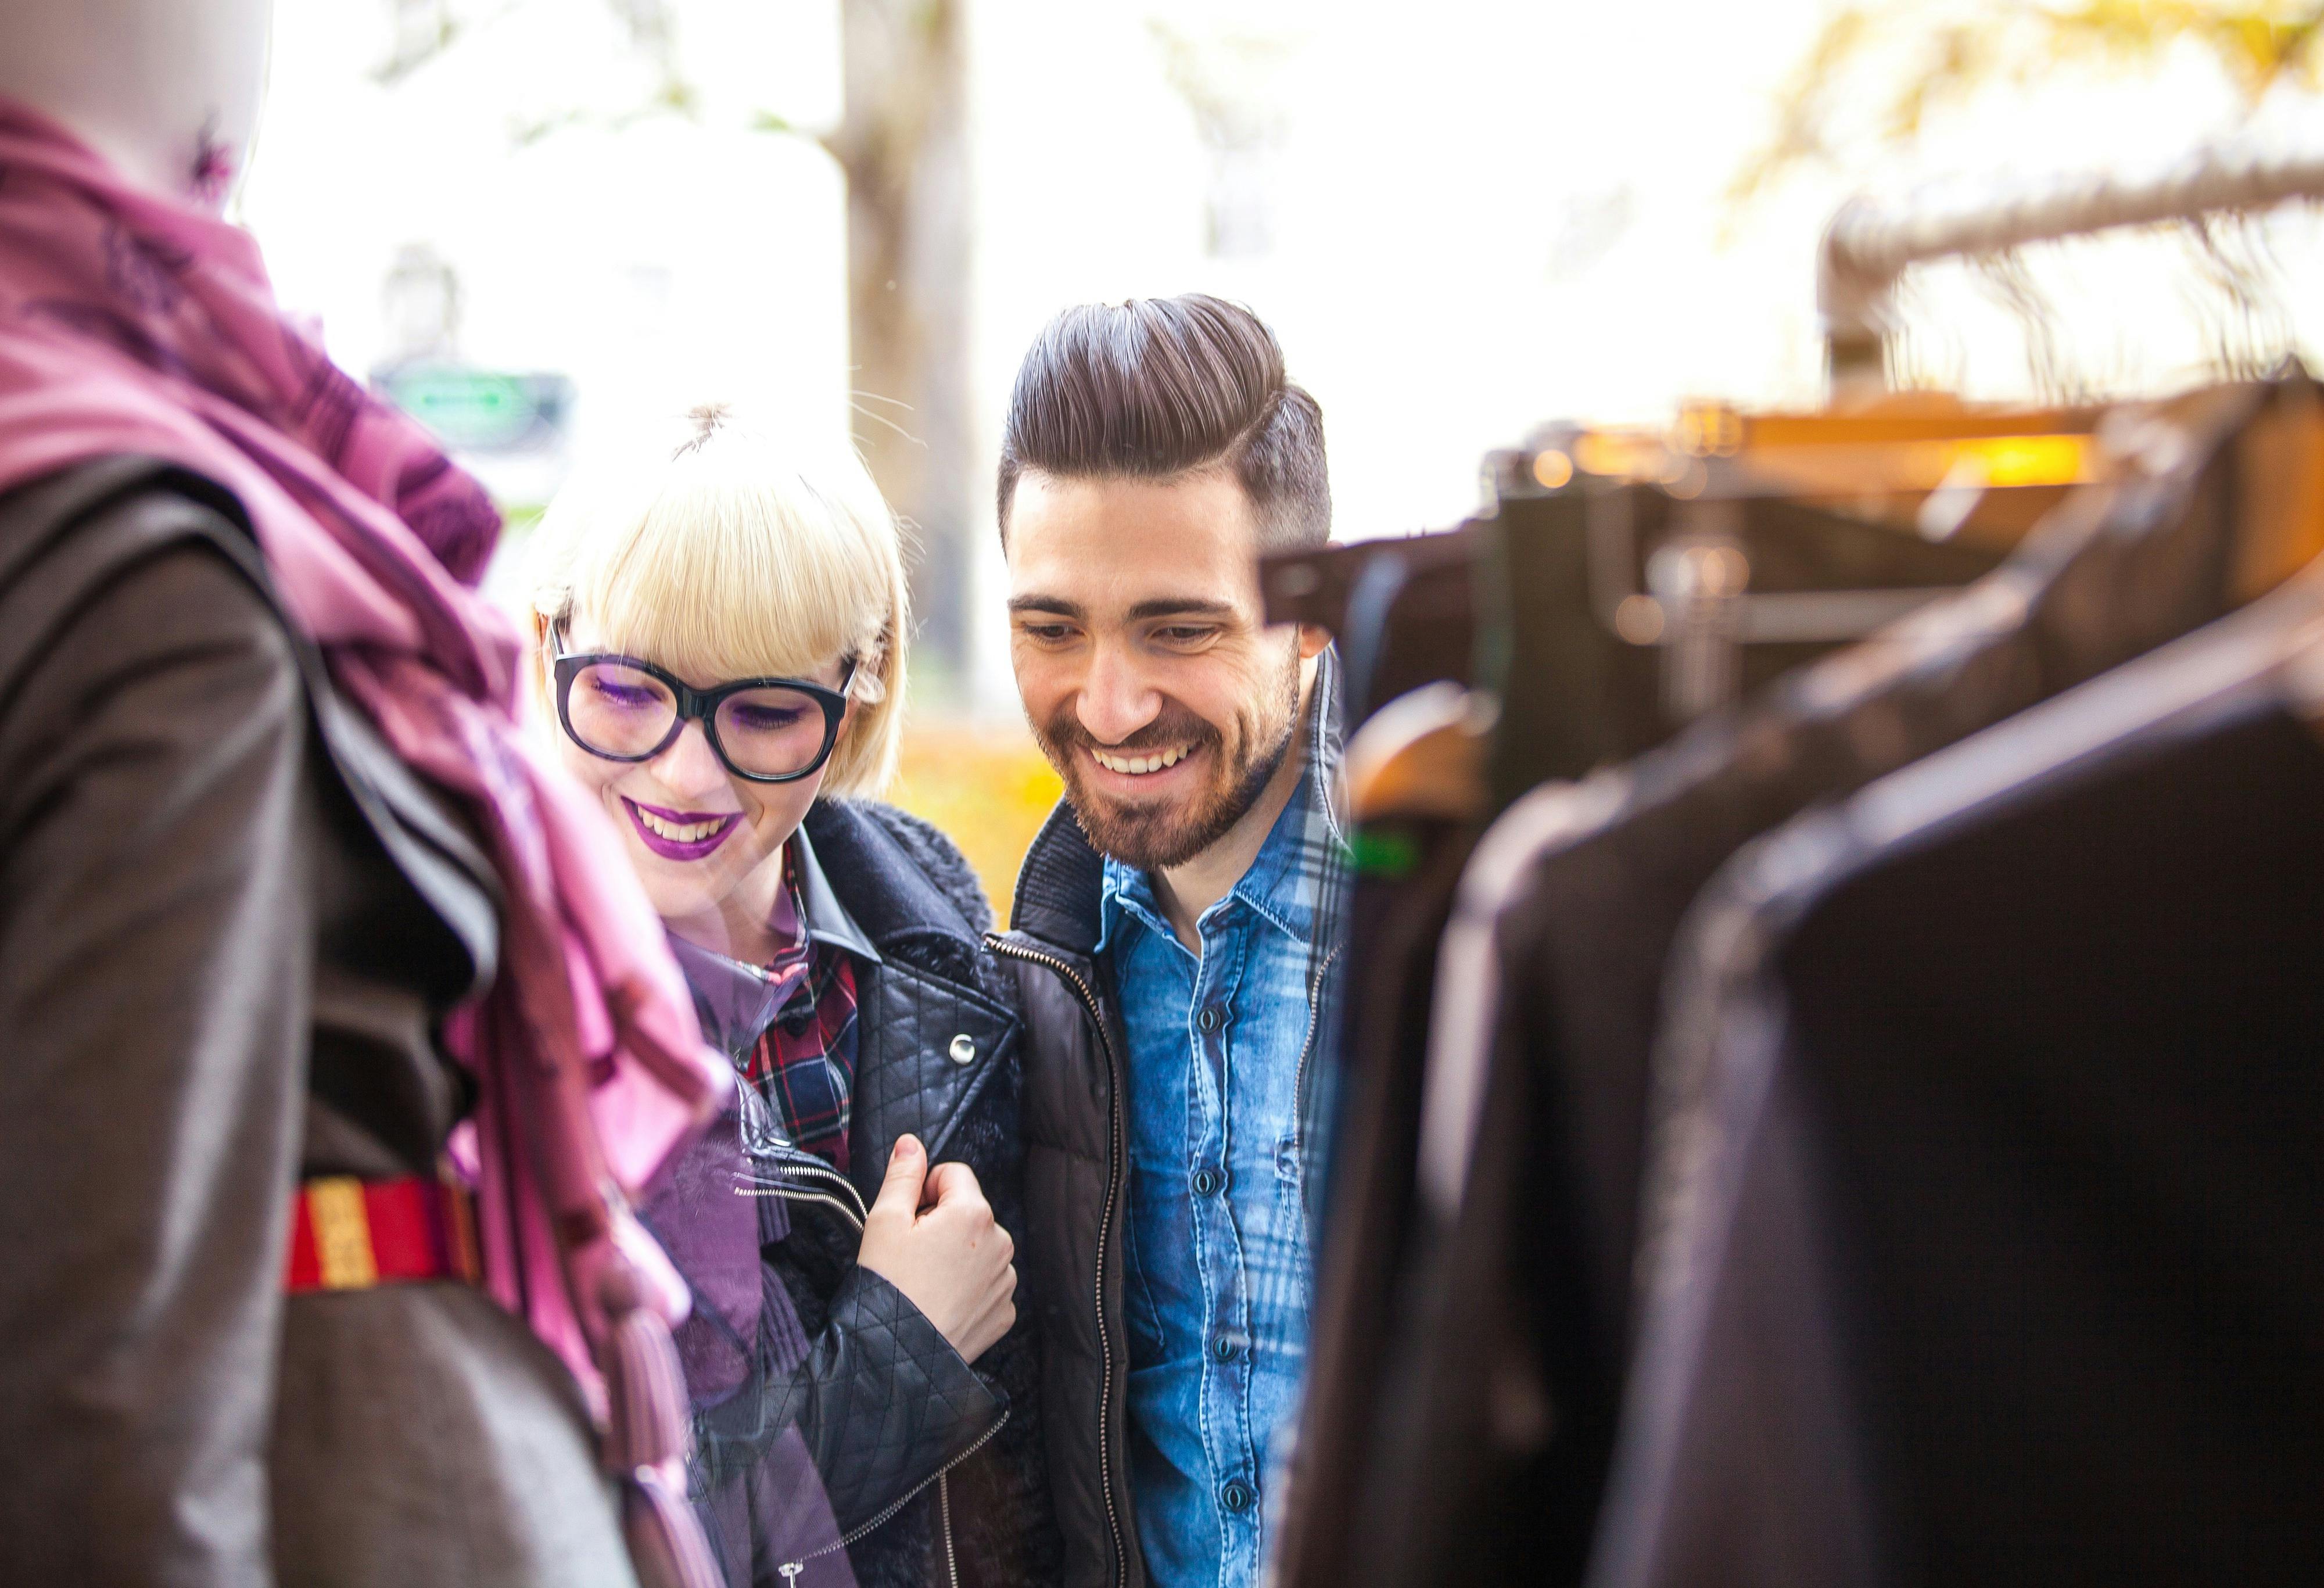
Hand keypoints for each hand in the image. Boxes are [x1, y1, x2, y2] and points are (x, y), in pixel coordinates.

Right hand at [855, 1134, 1017, 1363]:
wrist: (895, 1356)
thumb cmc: (887, 1286)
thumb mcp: (884, 1221)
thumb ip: (903, 1175)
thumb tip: (912, 1143)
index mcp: (973, 1212)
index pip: (954, 1173)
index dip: (925, 1189)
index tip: (908, 1216)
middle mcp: (1000, 1242)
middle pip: (969, 1211)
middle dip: (942, 1222)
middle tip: (910, 1253)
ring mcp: (1005, 1279)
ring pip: (979, 1247)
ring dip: (957, 1254)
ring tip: (925, 1281)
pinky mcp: (1004, 1311)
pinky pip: (987, 1283)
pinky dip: (967, 1287)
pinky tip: (941, 1301)